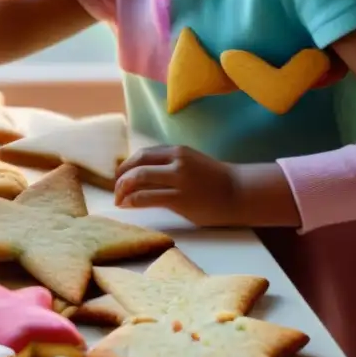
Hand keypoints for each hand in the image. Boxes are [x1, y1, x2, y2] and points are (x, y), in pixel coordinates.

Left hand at [114, 145, 241, 226]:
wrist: (240, 192)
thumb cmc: (213, 180)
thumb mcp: (190, 162)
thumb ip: (167, 164)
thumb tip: (138, 173)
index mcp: (177, 151)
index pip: (142, 154)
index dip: (126, 166)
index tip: (119, 176)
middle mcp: (177, 162)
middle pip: (136, 165)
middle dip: (120, 178)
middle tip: (115, 190)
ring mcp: (179, 180)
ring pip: (139, 180)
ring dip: (123, 190)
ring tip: (119, 200)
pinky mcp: (180, 199)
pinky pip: (147, 198)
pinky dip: (132, 201)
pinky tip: (127, 205)